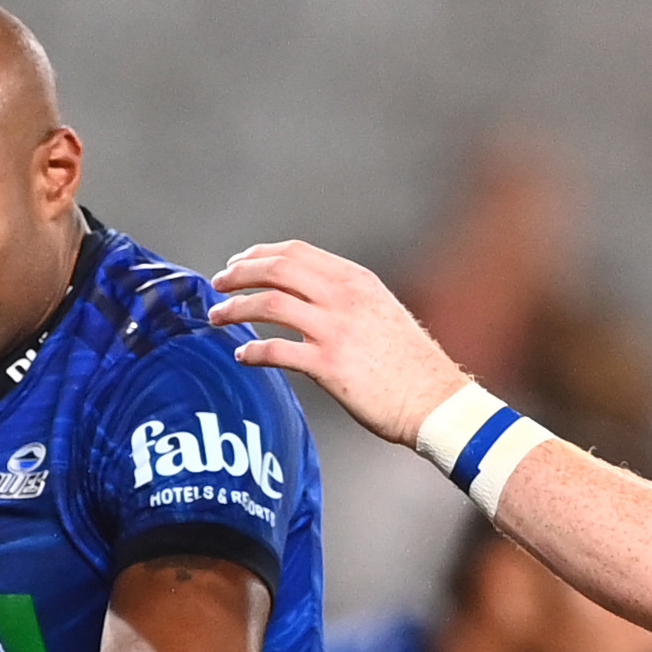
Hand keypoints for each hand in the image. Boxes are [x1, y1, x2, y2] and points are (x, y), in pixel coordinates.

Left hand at [207, 240, 471, 446]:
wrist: (435, 399)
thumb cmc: (411, 363)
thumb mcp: (381, 312)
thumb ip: (346, 299)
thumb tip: (308, 297)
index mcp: (356, 280)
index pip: (296, 252)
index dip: (260, 254)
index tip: (238, 263)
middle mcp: (344, 297)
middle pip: (276, 269)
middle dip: (238, 273)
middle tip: (217, 284)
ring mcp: (335, 330)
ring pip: (268, 304)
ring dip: (234, 309)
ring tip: (216, 317)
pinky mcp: (329, 365)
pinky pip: (276, 350)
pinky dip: (252, 351)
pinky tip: (242, 356)